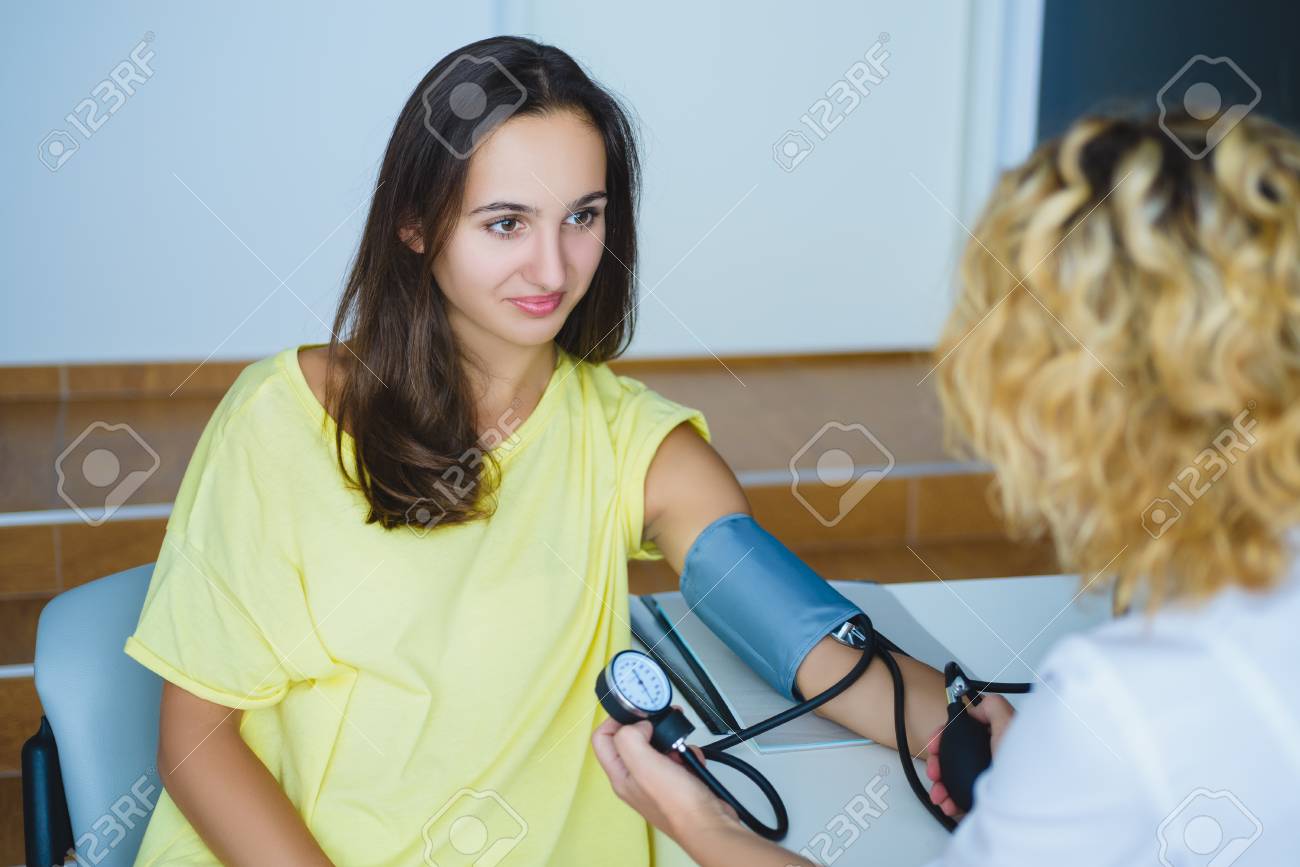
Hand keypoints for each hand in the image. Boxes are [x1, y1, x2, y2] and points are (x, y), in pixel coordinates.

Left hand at [591, 708, 739, 842]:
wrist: (710, 824)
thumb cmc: (678, 806)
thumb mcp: (645, 765)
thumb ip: (631, 738)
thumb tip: (638, 726)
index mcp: (620, 776)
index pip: (602, 739)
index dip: (615, 720)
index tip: (635, 713)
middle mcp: (635, 779)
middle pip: (631, 739)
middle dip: (648, 727)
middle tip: (660, 720)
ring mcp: (656, 780)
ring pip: (657, 746)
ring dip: (671, 739)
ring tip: (680, 745)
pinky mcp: (676, 780)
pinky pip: (677, 756)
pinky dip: (686, 753)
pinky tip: (692, 760)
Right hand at [923, 694, 1014, 820]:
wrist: (1027, 805)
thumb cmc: (1026, 767)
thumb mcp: (1009, 725)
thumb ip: (993, 707)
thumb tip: (977, 708)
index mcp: (997, 741)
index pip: (964, 734)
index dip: (944, 737)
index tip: (935, 744)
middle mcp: (992, 760)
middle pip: (954, 757)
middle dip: (938, 763)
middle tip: (934, 771)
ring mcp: (987, 781)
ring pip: (953, 778)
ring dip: (940, 784)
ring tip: (939, 792)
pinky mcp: (984, 802)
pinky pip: (959, 800)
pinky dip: (948, 801)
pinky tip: (947, 802)